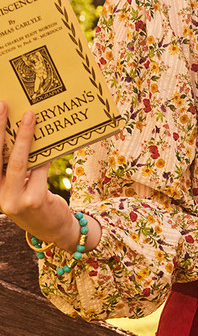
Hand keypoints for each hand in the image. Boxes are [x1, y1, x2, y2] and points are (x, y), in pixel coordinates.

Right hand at [0, 102, 99, 250]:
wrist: (55, 229)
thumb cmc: (37, 201)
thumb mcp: (22, 185)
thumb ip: (18, 167)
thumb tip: (24, 132)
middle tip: (5, 106)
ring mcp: (15, 200)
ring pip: (18, 162)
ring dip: (25, 137)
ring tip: (31, 117)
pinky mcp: (34, 200)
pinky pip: (39, 169)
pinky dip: (45, 153)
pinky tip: (50, 140)